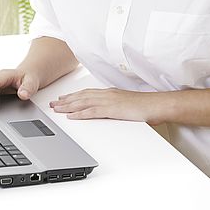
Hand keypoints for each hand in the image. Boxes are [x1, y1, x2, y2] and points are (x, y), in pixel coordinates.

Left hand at [49, 88, 164, 123]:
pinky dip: (80, 113)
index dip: (73, 96)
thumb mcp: (127, 105)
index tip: (63, 99)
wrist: (156, 105)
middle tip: (53, 104)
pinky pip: (92, 111)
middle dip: (66, 100)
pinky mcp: (112, 109)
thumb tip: (110, 111)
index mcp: (111, 93)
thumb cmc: (146, 106)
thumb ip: (116, 106)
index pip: (88, 93)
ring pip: (84, 102)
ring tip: (56, 109)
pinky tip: (71, 116)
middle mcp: (107, 94)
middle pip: (82, 96)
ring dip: (68, 106)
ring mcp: (109, 101)